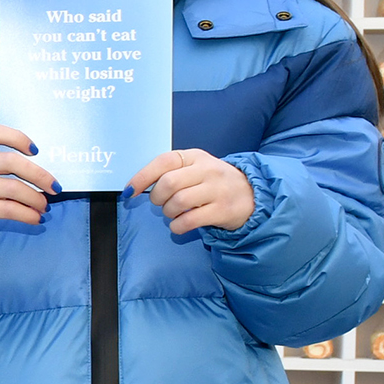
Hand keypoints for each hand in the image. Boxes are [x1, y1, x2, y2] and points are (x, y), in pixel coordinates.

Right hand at [0, 125, 56, 235]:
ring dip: (36, 199)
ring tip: (44, 206)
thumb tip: (42, 176)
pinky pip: (8, 210)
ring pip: (14, 188)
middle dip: (39, 175)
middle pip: (11, 162)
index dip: (18, 138)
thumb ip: (2, 164)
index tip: (35, 151)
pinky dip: (27, 214)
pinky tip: (35, 218)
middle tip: (54, 187)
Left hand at [130, 147, 256, 234]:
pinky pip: (190, 220)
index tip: (130, 190)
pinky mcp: (223, 210)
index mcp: (195, 157)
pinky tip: (180, 225)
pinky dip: (178, 226)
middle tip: (161, 203)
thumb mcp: (196, 169)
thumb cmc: (215, 183)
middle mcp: (207, 170)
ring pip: (178, 202)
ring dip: (168, 212)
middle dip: (157, 197)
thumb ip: (172, 172)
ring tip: (173, 213)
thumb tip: (138, 186)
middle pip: (168, 183)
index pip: (164, 162)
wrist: (253, 195)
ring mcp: (217, 190)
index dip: (142, 177)